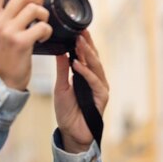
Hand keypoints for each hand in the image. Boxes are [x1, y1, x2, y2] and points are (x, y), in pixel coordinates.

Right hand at [0, 0, 52, 89]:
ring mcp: (8, 33)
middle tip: (40, 6)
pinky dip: (47, 30)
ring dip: (44, 15)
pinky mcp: (21, 42)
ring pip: (34, 9)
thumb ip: (2, 17)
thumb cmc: (4, 56)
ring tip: (43, 24)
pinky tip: (44, 37)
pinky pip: (42, 26)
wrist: (4, 79)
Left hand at [54, 30, 108, 152]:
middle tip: (80, 31)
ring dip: (87, 54)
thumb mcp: (60, 86)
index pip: (85, 56)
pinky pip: (94, 82)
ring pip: (96, 67)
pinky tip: (77, 65)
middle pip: (93, 58)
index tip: (77, 30)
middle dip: (86, 44)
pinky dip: (85, 73)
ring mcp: (100, 87)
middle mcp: (95, 79)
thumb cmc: (66, 110)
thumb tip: (60, 52)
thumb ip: (62, 70)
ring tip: (79, 43)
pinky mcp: (102, 97)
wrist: (70, 131)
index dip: (82, 43)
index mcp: (85, 75)